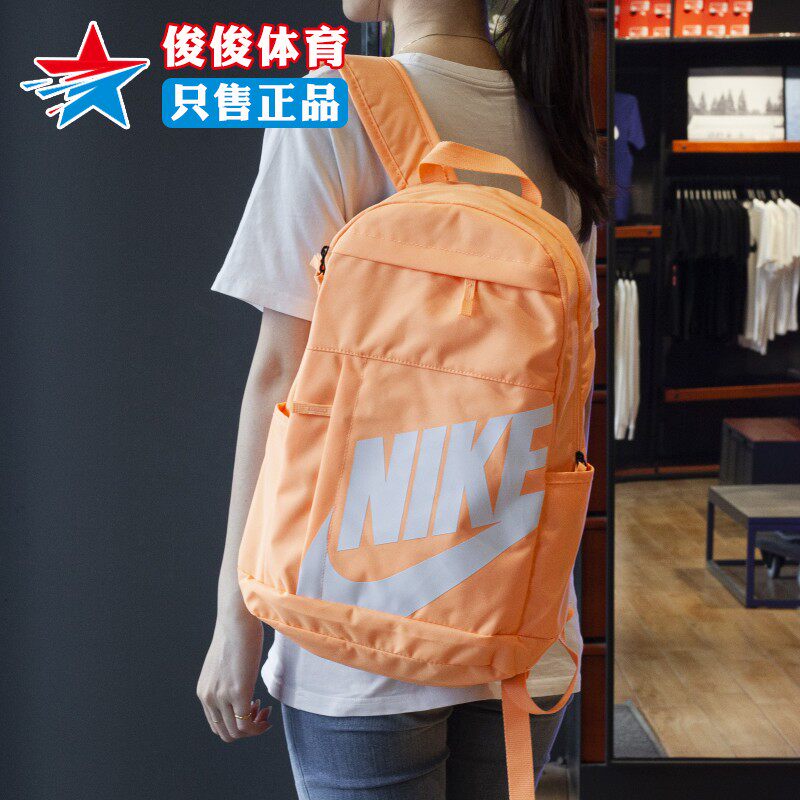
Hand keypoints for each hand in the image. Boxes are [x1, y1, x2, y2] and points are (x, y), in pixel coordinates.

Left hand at [197, 611, 270, 741]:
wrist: (236, 619)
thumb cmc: (236, 634)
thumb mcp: (225, 663)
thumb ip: (226, 679)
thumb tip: (240, 683)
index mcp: (204, 691)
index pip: (217, 725)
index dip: (236, 724)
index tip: (253, 709)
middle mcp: (209, 697)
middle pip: (226, 733)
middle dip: (246, 729)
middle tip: (261, 713)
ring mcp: (222, 696)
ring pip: (236, 732)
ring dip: (254, 728)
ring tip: (265, 713)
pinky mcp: (238, 692)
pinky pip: (246, 724)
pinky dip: (258, 726)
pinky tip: (267, 714)